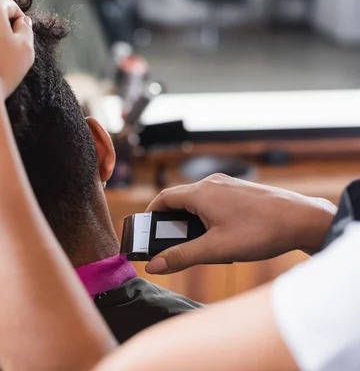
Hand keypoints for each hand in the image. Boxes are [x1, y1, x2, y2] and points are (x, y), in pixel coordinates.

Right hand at [145, 174, 336, 274]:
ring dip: (191, 221)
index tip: (145, 232)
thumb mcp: (216, 249)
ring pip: (198, 201)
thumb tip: (154, 265)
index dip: (150, 215)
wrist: (303, 219)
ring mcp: (227, 185)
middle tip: (171, 245)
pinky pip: (213, 201)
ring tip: (199, 244)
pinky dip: (207, 217)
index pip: (163, 199)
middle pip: (179, 200)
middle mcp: (211, 183)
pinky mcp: (240, 190)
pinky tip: (220, 235)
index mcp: (200, 192)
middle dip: (171, 223)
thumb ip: (182, 256)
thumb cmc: (261, 231)